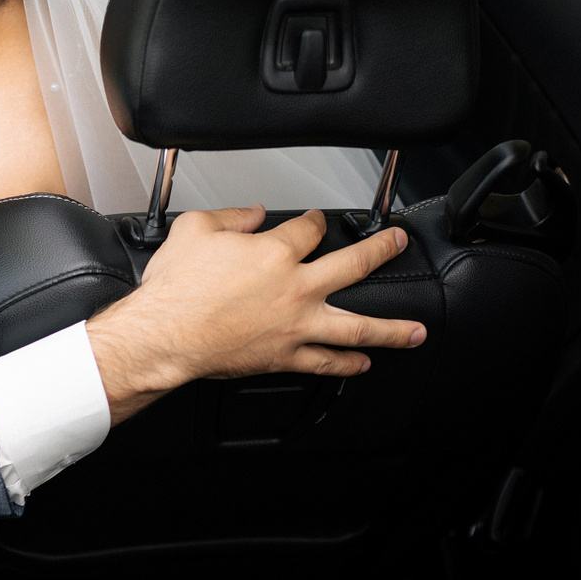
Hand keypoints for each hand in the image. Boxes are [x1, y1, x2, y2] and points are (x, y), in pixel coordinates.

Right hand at [86, 206, 424, 423]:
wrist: (164, 335)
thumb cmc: (176, 288)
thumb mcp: (194, 229)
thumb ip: (230, 217)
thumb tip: (251, 215)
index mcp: (275, 252)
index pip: (308, 229)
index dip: (315, 221)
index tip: (316, 221)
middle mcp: (296, 287)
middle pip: (354, 265)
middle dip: (380, 250)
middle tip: (396, 244)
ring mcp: (296, 325)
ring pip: (358, 327)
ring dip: (392, 328)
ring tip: (416, 331)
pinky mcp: (286, 356)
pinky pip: (327, 362)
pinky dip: (348, 364)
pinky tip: (363, 363)